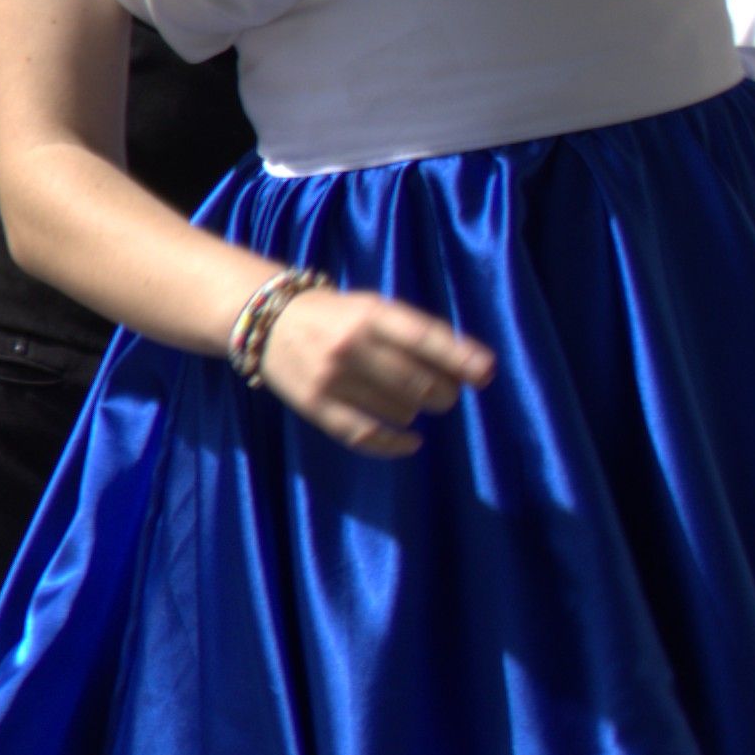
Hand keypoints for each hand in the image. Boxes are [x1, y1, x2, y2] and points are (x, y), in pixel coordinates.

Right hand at [237, 280, 494, 455]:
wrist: (268, 321)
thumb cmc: (337, 315)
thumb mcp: (374, 309)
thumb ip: (416, 334)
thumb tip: (469, 370)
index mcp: (372, 314)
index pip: (426, 338)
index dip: (460, 358)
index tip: (486, 375)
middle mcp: (352, 345)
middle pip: (418, 382)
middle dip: (443, 394)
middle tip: (444, 395)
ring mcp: (331, 377)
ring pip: (398, 410)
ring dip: (414, 412)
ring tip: (410, 404)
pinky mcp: (315, 405)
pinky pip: (364, 434)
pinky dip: (394, 445)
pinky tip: (410, 443)